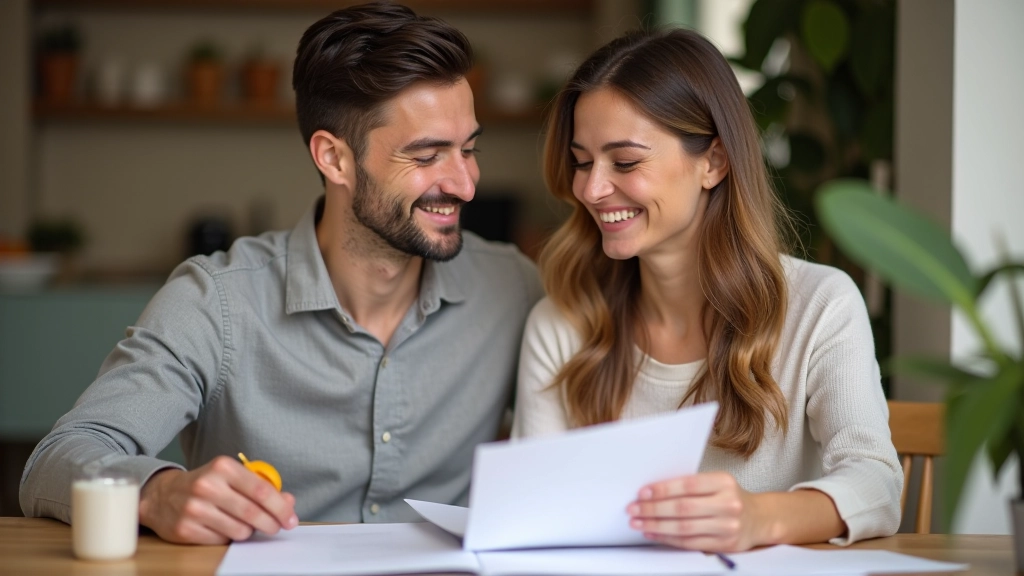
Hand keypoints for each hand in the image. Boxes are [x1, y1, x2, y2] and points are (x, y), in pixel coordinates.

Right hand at [138, 456, 298, 543]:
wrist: (162, 495)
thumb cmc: (206, 485)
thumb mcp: (232, 477)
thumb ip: (261, 487)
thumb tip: (288, 502)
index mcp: (223, 467)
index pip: (260, 490)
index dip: (280, 507)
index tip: (290, 518)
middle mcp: (207, 486)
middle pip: (252, 512)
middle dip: (271, 523)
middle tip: (277, 527)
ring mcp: (194, 508)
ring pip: (239, 530)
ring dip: (249, 531)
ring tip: (246, 525)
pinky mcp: (185, 529)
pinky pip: (222, 541)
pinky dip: (230, 538)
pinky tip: (225, 528)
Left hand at [627, 472, 766, 551]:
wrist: (759, 519)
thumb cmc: (730, 498)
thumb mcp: (717, 484)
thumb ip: (691, 486)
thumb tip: (652, 491)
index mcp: (724, 482)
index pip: (688, 485)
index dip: (663, 489)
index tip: (643, 492)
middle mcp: (728, 504)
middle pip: (683, 508)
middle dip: (653, 509)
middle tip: (633, 509)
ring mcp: (727, 526)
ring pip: (684, 528)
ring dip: (656, 526)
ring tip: (638, 523)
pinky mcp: (724, 544)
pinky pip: (690, 542)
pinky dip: (667, 538)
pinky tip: (653, 534)